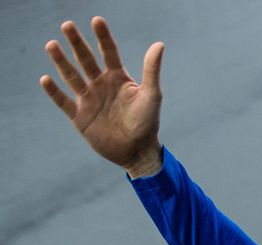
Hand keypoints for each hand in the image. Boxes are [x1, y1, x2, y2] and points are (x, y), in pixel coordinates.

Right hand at [40, 17, 164, 176]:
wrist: (138, 151)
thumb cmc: (148, 122)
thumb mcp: (151, 95)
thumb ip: (151, 70)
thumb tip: (159, 44)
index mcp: (118, 78)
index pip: (108, 52)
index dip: (103, 36)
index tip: (96, 20)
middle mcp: (101, 85)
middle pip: (86, 59)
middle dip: (76, 43)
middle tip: (67, 25)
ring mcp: (89, 100)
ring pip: (72, 76)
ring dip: (61, 62)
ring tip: (51, 45)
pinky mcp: (80, 117)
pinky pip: (64, 102)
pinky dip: (54, 92)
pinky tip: (46, 79)